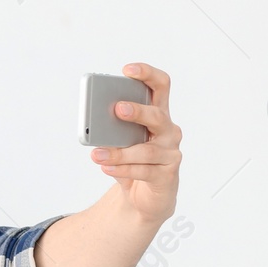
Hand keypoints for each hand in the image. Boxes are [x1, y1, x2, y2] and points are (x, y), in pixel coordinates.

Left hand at [89, 62, 181, 225]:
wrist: (145, 196)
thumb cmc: (133, 161)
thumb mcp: (121, 142)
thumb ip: (113, 131)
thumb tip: (96, 126)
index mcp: (158, 114)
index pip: (160, 86)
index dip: (147, 74)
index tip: (127, 70)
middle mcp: (169, 131)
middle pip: (157, 115)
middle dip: (137, 111)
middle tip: (117, 109)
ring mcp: (171, 153)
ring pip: (146, 150)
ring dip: (119, 152)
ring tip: (97, 154)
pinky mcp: (167, 175)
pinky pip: (144, 170)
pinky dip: (122, 169)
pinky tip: (106, 167)